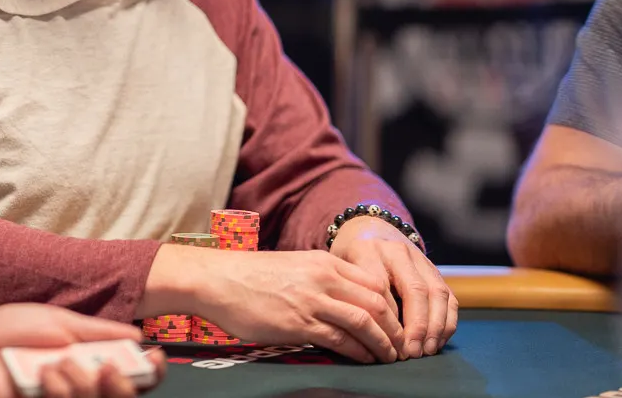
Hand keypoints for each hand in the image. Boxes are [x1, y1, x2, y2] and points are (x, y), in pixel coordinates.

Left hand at [0, 304, 166, 397]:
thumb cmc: (9, 332)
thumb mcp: (60, 322)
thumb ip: (98, 333)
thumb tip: (137, 337)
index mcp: (89, 363)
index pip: (132, 377)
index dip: (149, 373)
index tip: (155, 358)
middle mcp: (80, 388)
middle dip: (119, 384)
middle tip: (102, 366)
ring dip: (82, 386)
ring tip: (56, 364)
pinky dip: (60, 394)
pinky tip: (43, 376)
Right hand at [183, 248, 402, 363]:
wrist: (218, 280)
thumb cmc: (250, 277)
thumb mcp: (294, 267)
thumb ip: (320, 281)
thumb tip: (343, 303)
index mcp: (324, 262)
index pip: (374, 282)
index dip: (393, 306)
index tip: (398, 323)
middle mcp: (324, 277)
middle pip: (378, 302)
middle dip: (396, 327)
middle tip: (403, 345)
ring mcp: (313, 300)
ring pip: (365, 321)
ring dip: (383, 343)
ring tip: (390, 357)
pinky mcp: (300, 323)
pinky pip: (341, 339)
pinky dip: (359, 352)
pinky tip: (365, 359)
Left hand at [330, 216, 457, 358]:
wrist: (368, 229)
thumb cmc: (349, 258)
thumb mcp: (338, 269)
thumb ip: (348, 294)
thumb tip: (362, 336)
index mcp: (368, 250)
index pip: (381, 286)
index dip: (386, 319)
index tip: (386, 345)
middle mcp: (398, 252)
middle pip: (415, 289)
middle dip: (417, 325)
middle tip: (411, 353)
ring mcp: (420, 259)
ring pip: (437, 292)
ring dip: (436, 326)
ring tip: (426, 351)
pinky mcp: (434, 270)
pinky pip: (449, 296)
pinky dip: (447, 321)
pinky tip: (437, 341)